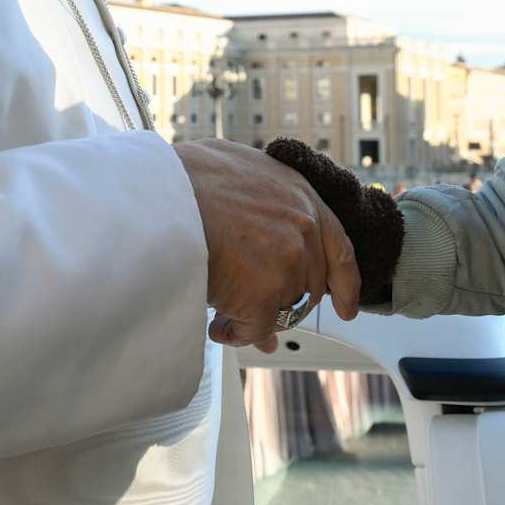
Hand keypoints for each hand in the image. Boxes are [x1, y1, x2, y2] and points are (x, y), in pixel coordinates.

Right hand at [174, 139, 361, 352]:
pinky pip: (256, 329)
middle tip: (258, 313)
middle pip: (308, 287)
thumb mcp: (240, 169)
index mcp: (301, 195)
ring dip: (254, 317)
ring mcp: (288, 261)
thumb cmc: (185, 180)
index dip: (345, 283)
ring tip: (224, 314)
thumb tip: (264, 236)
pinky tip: (216, 327)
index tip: (347, 306)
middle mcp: (303, 227)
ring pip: (281, 310)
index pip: (340, 247)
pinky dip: (235, 335)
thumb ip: (264, 200)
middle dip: (282, 303)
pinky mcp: (265, 292)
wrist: (157, 195)